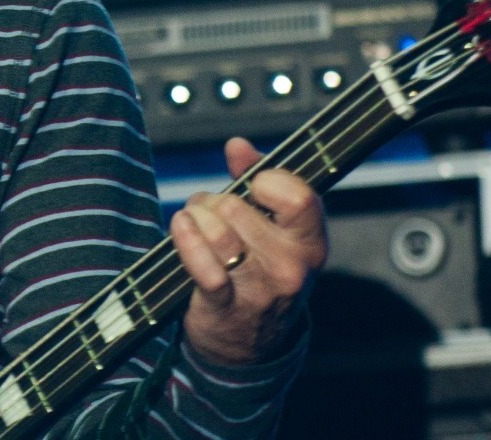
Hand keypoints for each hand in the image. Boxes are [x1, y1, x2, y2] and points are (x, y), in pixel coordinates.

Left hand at [170, 137, 327, 365]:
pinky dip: (185, 240)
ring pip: (216, 229)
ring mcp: (260, 289)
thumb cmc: (258, 271)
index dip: (266, 181)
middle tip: (208, 213)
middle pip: (237, 207)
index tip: (252, 186)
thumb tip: (237, 145)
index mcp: (310, 243)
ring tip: (192, 224)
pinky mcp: (227, 306)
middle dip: (213, 202)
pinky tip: (180, 229)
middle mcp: (291, 267)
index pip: (299, 196)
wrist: (250, 344)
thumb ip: (256, 179)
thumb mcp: (270, 228)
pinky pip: (203, 265)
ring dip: (194, 219)